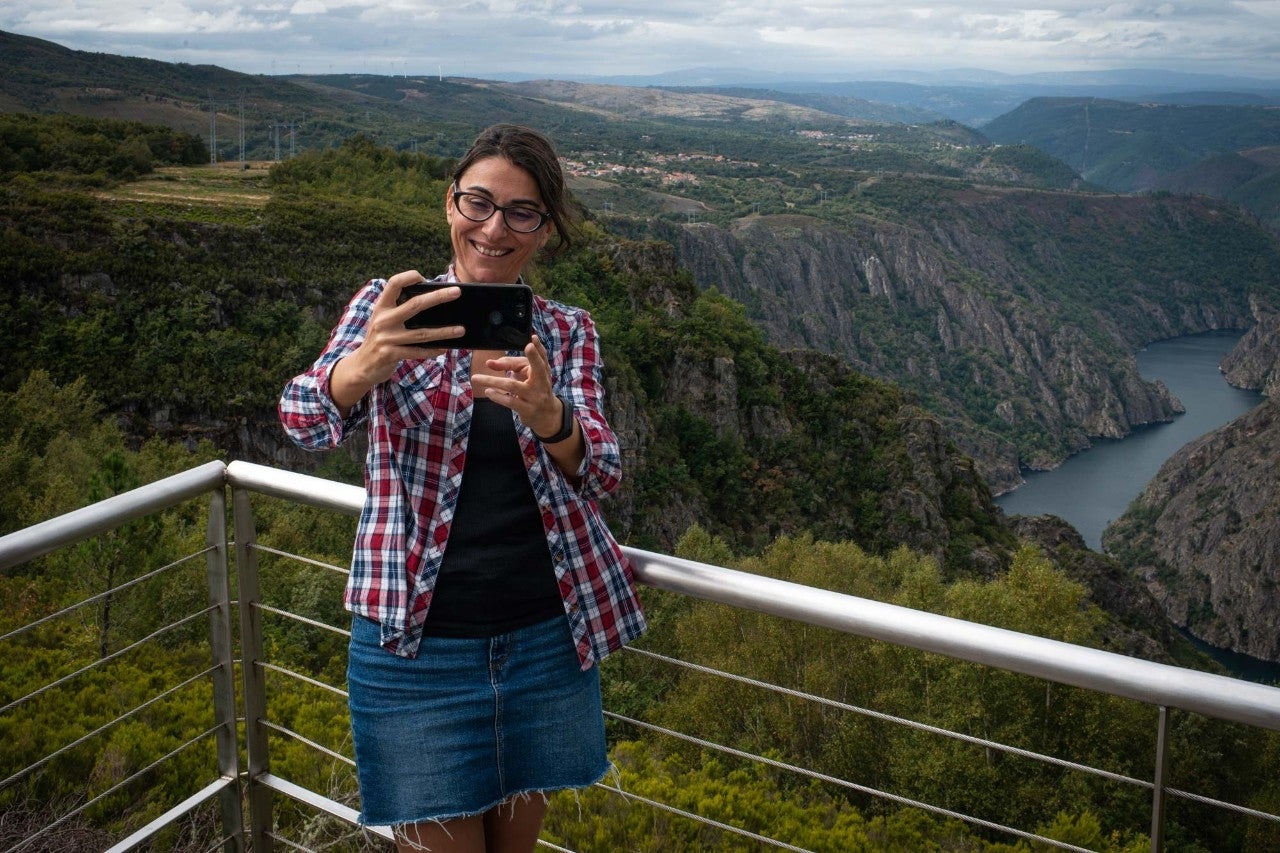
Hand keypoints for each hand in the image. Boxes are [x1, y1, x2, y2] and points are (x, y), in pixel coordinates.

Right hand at [330, 270, 462, 410]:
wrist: (361, 366)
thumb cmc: (379, 339)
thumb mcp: (383, 320)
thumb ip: (399, 310)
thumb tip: (430, 299)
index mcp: (381, 307)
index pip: (394, 283)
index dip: (409, 276)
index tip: (425, 278)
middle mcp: (383, 320)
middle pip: (415, 304)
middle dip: (438, 297)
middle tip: (457, 292)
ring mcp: (387, 338)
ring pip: (421, 333)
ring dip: (444, 332)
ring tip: (461, 329)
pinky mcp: (390, 354)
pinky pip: (417, 352)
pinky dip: (432, 350)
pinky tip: (445, 348)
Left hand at [470, 335, 563, 437]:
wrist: (547, 415)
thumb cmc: (534, 389)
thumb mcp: (526, 375)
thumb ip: (510, 364)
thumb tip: (490, 363)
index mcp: (543, 371)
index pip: (542, 357)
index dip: (539, 348)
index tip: (533, 338)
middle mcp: (542, 382)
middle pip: (539, 368)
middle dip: (534, 357)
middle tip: (528, 346)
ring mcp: (535, 397)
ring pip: (513, 385)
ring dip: (492, 380)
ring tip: (476, 378)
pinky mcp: (527, 409)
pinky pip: (510, 401)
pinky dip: (497, 396)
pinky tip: (488, 391)